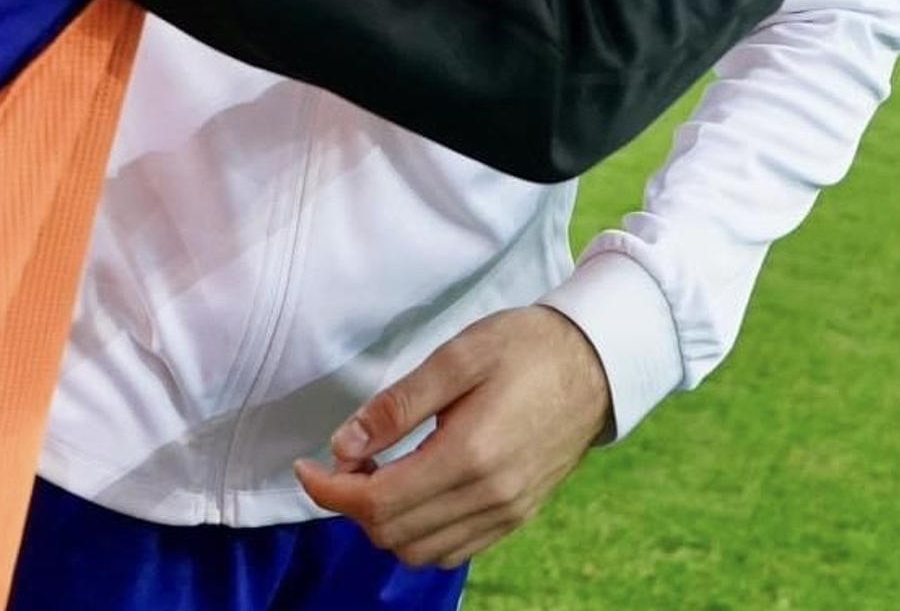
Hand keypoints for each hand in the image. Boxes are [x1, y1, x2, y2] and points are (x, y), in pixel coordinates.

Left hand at [294, 305, 609, 570]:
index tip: (304, 466)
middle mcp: (489, 498)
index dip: (330, 490)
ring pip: (420, 551)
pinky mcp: (515, 517)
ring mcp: (506, 514)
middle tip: (339, 460)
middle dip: (351, 504)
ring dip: (382, 522)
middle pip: (393, 534)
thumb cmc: (523, 348)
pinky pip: (452, 549)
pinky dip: (417, 531)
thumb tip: (344, 444)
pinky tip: (410, 487)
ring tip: (373, 470)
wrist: (595, 365)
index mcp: (470, 457)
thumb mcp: (456, 356)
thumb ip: (397, 405)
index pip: (379, 501)